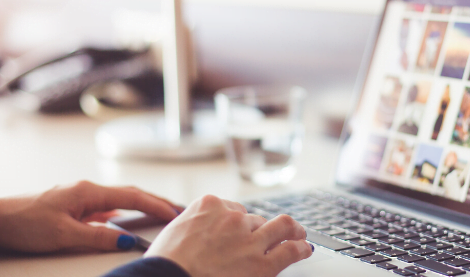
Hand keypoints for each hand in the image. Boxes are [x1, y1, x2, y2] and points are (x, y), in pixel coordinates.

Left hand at [0, 181, 179, 251]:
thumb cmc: (25, 223)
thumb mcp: (65, 235)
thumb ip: (99, 237)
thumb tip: (128, 241)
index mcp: (88, 192)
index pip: (132, 197)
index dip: (156, 205)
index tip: (176, 214)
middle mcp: (87, 190)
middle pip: (130, 193)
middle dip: (156, 201)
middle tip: (178, 210)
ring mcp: (80, 197)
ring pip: (119, 200)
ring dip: (141, 205)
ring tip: (160, 214)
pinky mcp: (72, 206)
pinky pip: (105, 207)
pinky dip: (123, 212)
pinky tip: (126, 221)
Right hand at [145, 195, 312, 276]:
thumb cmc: (165, 264)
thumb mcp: (173, 233)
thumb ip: (193, 228)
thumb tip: (198, 236)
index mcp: (209, 206)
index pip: (233, 208)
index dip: (239, 221)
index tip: (243, 227)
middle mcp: (233, 218)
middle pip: (255, 219)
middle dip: (260, 229)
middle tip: (267, 236)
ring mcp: (249, 239)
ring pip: (280, 227)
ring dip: (291, 230)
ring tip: (299, 234)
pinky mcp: (262, 263)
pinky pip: (290, 250)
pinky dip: (301, 248)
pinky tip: (304, 248)